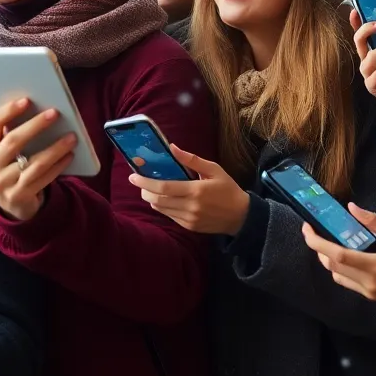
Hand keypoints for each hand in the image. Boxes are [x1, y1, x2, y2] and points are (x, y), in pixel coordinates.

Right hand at [0, 98, 77, 220]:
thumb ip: (10, 135)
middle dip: (35, 125)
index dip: (8, 110)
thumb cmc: (10, 169)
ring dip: (55, 148)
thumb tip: (36, 110)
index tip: (27, 100)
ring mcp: (3, 184)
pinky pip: (43, 177)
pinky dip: (58, 165)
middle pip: (13, 141)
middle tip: (54, 113)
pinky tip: (69, 155)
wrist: (11, 205)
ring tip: (71, 137)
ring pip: (34, 162)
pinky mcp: (19, 196)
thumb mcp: (2, 154)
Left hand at [130, 144, 249, 235]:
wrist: (241, 216)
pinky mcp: (189, 227)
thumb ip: (191, 160)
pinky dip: (163, 207)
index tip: (133, 175)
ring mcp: (189, 219)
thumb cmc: (228, 189)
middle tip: (139, 181)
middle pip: (158, 200)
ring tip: (150, 188)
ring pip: (161, 209)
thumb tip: (172, 148)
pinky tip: (165, 198)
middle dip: (144, 190)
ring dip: (152, 198)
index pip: (163, 187)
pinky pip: (169, 216)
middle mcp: (190, 207)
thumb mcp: (214, 169)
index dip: (146, 181)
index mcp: (196, 190)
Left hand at [301, 202, 375, 303]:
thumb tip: (352, 208)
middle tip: (315, 231)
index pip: (337, 255)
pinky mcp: (371, 296)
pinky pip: (347, 282)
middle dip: (318, 248)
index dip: (317, 242)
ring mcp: (369, 292)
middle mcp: (368, 282)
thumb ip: (375, 222)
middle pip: (332, 266)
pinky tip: (343, 255)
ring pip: (337, 276)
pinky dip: (339, 268)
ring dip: (328, 259)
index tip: (307, 228)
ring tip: (328, 241)